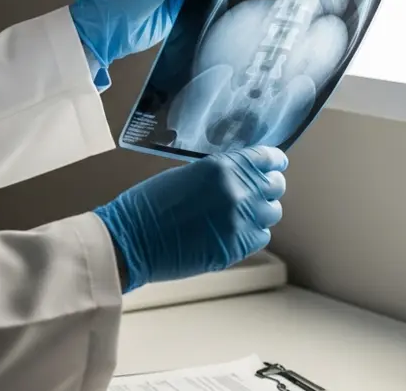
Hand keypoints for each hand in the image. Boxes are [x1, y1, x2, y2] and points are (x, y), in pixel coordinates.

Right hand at [94, 146, 286, 292]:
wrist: (131, 240)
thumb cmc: (148, 205)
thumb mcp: (186, 175)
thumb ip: (218, 174)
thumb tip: (240, 177)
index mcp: (222, 167)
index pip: (267, 158)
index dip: (273, 162)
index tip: (275, 165)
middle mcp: (237, 191)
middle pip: (275, 186)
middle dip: (267, 187)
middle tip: (257, 191)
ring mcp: (239, 221)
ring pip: (272, 213)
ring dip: (260, 211)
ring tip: (242, 214)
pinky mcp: (236, 247)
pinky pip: (261, 236)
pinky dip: (253, 233)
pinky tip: (235, 231)